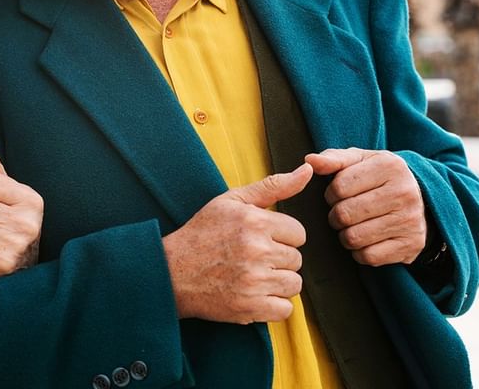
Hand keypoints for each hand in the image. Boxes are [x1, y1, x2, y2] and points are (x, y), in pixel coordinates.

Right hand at [162, 164, 312, 323]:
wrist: (170, 271)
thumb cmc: (202, 233)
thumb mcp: (231, 201)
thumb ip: (273, 186)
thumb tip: (308, 169)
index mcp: (254, 222)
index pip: (298, 233)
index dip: (280, 236)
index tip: (258, 239)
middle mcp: (257, 250)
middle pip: (297, 259)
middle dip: (278, 259)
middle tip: (250, 258)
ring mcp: (254, 281)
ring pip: (294, 284)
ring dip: (277, 282)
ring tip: (251, 276)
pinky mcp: (251, 307)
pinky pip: (285, 309)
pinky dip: (272, 305)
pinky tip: (252, 293)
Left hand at [304, 148, 426, 265]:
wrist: (423, 200)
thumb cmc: (380, 178)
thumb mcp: (360, 160)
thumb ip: (333, 159)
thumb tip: (310, 160)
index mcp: (389, 166)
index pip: (339, 187)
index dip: (331, 194)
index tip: (338, 195)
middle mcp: (404, 193)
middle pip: (344, 214)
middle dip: (336, 216)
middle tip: (343, 213)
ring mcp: (410, 221)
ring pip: (353, 238)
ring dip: (345, 235)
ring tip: (353, 226)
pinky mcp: (411, 245)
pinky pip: (368, 256)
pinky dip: (360, 252)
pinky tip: (367, 240)